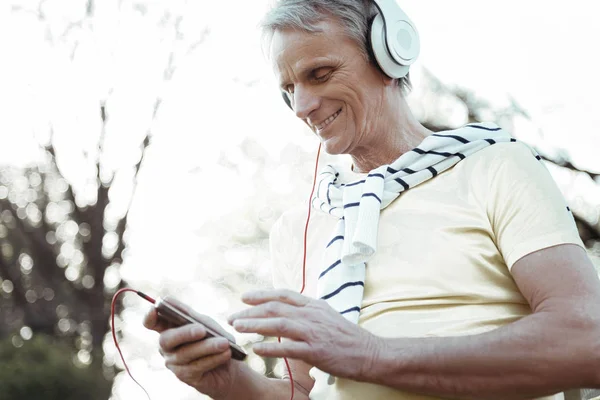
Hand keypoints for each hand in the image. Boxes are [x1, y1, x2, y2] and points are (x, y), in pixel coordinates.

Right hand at [143, 296, 240, 399]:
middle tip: (202, 329)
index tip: (154, 309)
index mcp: (168, 328)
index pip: (152, 322)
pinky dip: (213, 358)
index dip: (150, 317)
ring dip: (207, 347)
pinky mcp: (185, 376)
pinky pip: (197, 366)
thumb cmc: (214, 339)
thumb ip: (196, 318)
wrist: (228, 366)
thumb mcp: (207, 324)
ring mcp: (174, 363)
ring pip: (186, 353)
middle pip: (166, 339)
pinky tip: (226, 353)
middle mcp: (167, 347)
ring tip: (224, 343)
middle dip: (184, 333)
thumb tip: (187, 314)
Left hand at [228, 289, 382, 380]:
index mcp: (314, 305)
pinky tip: (256, 349)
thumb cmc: (347, 337)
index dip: (261, 294)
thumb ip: (307, 311)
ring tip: (237, 328)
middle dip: (250, 311)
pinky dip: (270, 348)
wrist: (369, 352)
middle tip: (232, 317)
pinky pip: (288, 348)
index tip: (244, 297)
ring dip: (255, 325)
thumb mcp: (327, 316)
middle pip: (275, 308)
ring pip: (278, 325)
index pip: (283, 295)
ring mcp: (313, 333)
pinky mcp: (315, 351)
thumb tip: (287, 310)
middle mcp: (311, 315)